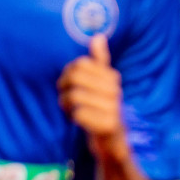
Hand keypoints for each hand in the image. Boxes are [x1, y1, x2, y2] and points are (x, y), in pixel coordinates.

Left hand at [59, 34, 126, 160]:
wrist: (113, 142)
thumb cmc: (102, 109)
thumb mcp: (101, 84)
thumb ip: (100, 61)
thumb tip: (98, 37)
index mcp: (112, 78)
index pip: (80, 64)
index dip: (68, 73)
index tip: (70, 84)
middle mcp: (115, 91)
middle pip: (75, 77)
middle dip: (64, 87)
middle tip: (66, 98)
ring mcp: (114, 109)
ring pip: (74, 95)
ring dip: (66, 104)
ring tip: (71, 110)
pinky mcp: (109, 125)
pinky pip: (79, 113)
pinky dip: (74, 117)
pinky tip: (78, 120)